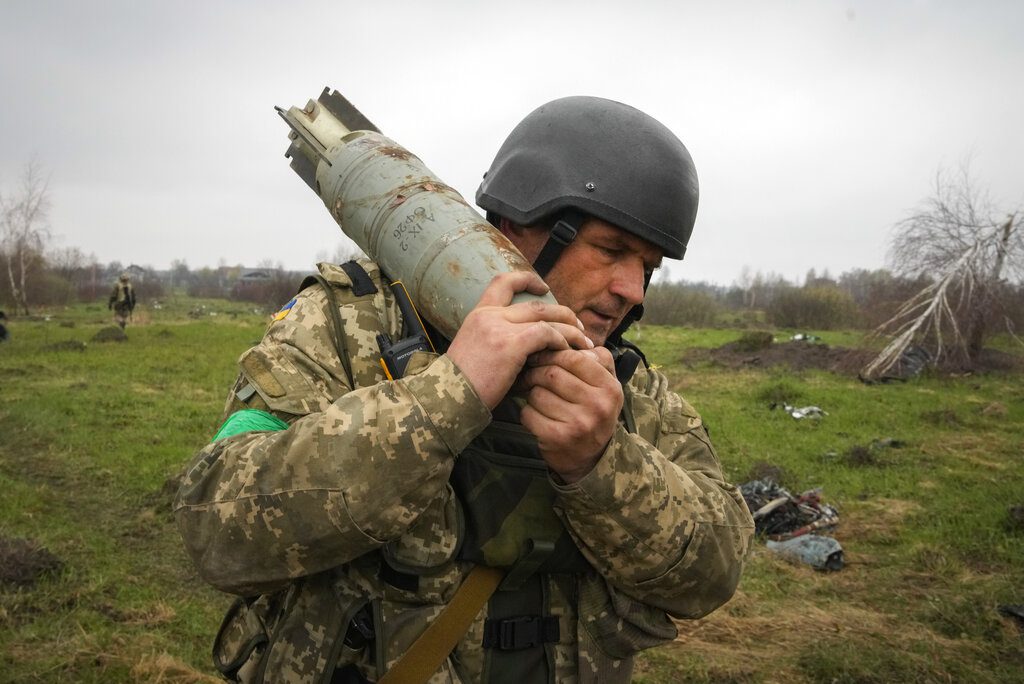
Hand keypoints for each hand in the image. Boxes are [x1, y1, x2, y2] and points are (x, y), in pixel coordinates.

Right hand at [446, 271, 592, 409]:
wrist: (446, 398)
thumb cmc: (461, 386)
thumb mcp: (473, 353)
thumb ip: (496, 341)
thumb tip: (525, 349)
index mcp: (478, 315)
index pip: (503, 282)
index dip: (527, 279)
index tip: (544, 287)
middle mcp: (489, 315)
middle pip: (536, 303)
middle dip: (563, 313)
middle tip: (578, 326)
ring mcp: (499, 328)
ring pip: (546, 317)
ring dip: (569, 329)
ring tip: (583, 342)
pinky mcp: (510, 344)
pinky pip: (546, 334)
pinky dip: (561, 341)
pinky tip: (567, 352)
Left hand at [517, 346, 621, 482]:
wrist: (592, 459)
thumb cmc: (593, 412)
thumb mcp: (606, 385)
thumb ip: (595, 359)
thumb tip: (570, 336)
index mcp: (610, 387)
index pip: (575, 357)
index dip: (553, 352)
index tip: (542, 354)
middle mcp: (598, 406)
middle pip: (552, 373)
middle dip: (535, 371)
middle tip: (529, 373)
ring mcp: (578, 424)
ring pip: (537, 393)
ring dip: (530, 392)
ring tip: (534, 395)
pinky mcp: (557, 438)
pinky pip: (528, 413)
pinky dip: (526, 412)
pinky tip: (535, 415)